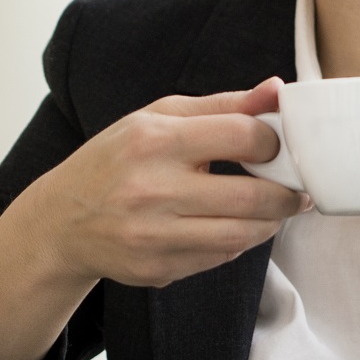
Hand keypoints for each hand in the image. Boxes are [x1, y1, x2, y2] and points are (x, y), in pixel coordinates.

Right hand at [0, 78, 305, 359]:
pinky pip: (219, 257)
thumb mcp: (159, 117)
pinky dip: (238, 242)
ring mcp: (153, 235)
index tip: (275, 146)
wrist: (62, 221)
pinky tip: (235, 225)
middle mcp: (152, 190)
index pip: (244, 136)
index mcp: (155, 140)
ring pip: (243, 235)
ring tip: (275, 208)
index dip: (274, 141)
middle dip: (288, 193)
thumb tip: (278, 90)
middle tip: (297, 188)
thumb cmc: (117, 159)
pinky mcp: (157, 269)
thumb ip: (224, 105)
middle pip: (252, 196)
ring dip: (271, 222)